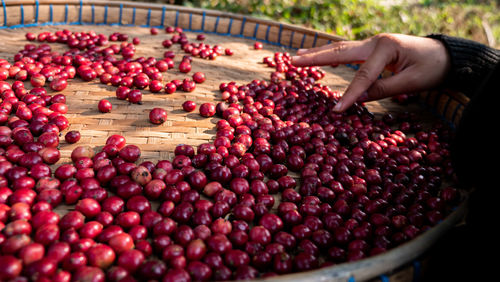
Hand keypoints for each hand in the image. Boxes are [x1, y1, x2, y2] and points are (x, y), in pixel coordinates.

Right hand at [291, 33, 450, 111]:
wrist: (447, 55)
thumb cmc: (432, 68)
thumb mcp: (411, 83)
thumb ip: (382, 89)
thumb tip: (356, 99)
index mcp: (386, 47)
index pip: (362, 76)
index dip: (349, 94)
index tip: (335, 111)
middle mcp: (376, 41)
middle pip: (341, 51)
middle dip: (315, 57)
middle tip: (292, 61)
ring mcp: (373, 43)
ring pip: (341, 49)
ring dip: (319, 53)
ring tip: (297, 56)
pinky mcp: (374, 49)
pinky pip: (348, 52)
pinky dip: (331, 54)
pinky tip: (319, 56)